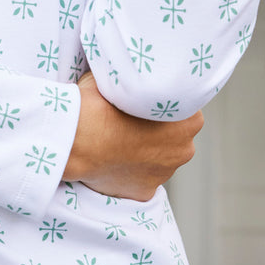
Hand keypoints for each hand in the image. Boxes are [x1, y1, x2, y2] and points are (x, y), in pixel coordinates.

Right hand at [63, 70, 202, 199]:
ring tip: (117, 140)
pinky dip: (131, 172)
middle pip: (175, 135)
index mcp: (189, 119)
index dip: (163, 101)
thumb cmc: (98, 103)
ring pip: (159, 158)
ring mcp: (165, 174)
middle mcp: (185, 148)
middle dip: (158, 129)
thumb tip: (129, 72)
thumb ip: (133, 78)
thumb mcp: (117, 76)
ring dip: (145, 151)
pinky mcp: (145, 192)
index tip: (144, 98)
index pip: (183, 106)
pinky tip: (113, 161)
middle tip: (129, 119)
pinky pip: (141, 179)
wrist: (75, 139)